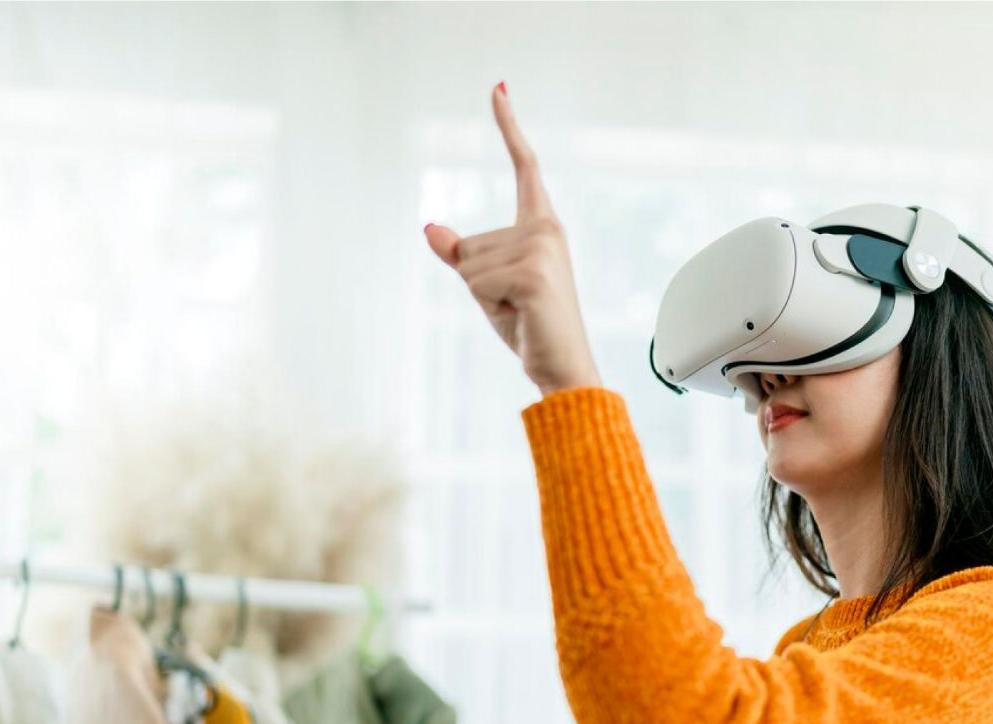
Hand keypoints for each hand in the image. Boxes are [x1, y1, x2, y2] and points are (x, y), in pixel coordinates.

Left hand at [423, 82, 601, 395]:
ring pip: (467, 265)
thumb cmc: (528, 325)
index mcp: (542, 225)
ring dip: (482, 296)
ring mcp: (542, 247)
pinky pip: (474, 281)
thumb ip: (460, 256)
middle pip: (467, 245)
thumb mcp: (487, 285)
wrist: (562, 366)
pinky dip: (487, 306)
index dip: (509, 126)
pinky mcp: (533, 271)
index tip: (498, 88)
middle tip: (514, 303)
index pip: (525, 166)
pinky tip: (520, 314)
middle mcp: (546, 228)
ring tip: (519, 309)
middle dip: (476, 281)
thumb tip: (430, 228)